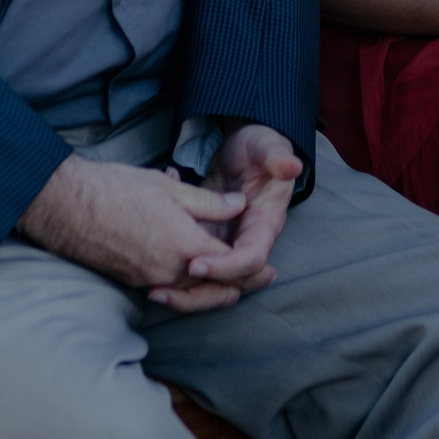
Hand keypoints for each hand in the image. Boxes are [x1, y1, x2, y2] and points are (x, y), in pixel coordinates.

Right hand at [18, 154, 248, 304]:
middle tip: (261, 279)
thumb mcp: (170, 187)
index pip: (230, 266)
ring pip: (190, 293)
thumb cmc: (117, 189)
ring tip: (231, 277)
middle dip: (239, 285)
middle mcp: (168, 271)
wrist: (68, 205)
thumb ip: (209, 203)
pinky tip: (192, 266)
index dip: (252, 267)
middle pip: (213, 290)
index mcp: (185, 246)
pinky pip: (168, 287)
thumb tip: (238, 207)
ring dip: (212, 286)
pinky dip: (185, 282)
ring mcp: (148, 279)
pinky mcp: (132, 280)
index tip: (268, 267)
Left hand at [154, 124, 305, 307]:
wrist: (245, 149)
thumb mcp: (267, 146)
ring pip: (210, 283)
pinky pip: (195, 264)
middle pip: (231, 283)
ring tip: (152, 292)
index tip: (195, 264)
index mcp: (265, 224)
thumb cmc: (259, 148)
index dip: (226, 267)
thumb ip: (276, 156)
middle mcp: (247, 242)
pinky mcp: (207, 240)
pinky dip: (174, 270)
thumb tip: (291, 167)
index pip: (251, 258)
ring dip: (183, 292)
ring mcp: (227, 244)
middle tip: (163, 291)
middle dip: (199, 293)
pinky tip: (147, 264)